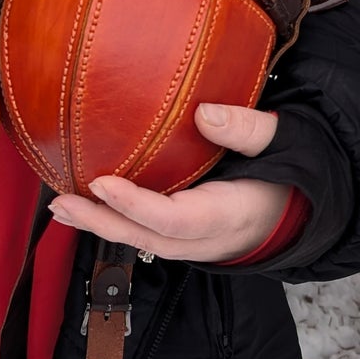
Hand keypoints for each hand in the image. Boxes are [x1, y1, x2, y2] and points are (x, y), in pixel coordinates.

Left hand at [47, 102, 286, 262]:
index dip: (135, 204)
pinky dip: (113, 222)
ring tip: (60, 207)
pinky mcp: (183, 238)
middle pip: (147, 237)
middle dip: (102, 222)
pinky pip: (144, 234)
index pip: (174, 219)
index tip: (100, 181)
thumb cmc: (287, 171)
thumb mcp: (282, 143)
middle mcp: (205, 238)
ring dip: (99, 225)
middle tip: (61, 202)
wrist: (299, 207)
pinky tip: (82, 208)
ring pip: (141, 241)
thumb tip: (204, 114)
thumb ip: (247, 129)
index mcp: (227, 214)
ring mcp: (193, 244)